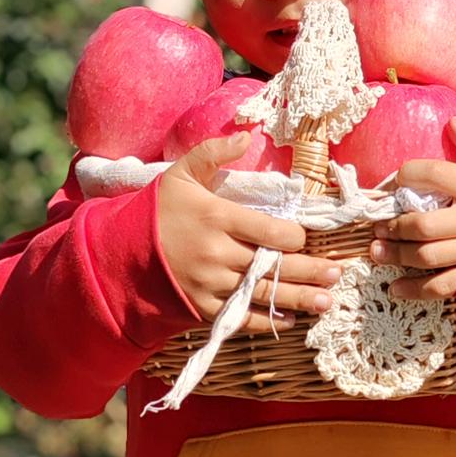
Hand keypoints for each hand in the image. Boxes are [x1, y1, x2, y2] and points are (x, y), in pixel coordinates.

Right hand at [158, 131, 339, 332]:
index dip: (295, 237)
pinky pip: (242, 319)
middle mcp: (217, 254)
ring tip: (327, 300)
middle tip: (337, 271)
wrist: (118, 256)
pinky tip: (291, 319)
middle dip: (310, 270)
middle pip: (275, 265)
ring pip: (264, 294)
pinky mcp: (202, 309)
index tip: (305, 237)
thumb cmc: (157, 212)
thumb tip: (246, 135)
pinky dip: (267, 321)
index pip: (271, 232)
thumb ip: (213, 152)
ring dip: (300, 299)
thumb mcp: (180, 174)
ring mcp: (210, 285)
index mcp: (217, 218)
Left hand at [370, 117, 455, 299]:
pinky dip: (415, 290)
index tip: (397, 178)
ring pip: (427, 257)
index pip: (435, 174)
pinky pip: (442, 287)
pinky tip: (395, 287)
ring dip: (396, 254)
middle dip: (394, 224)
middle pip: (423, 224)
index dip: (409, 173)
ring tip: (376, 249)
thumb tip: (452, 122)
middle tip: (377, 222)